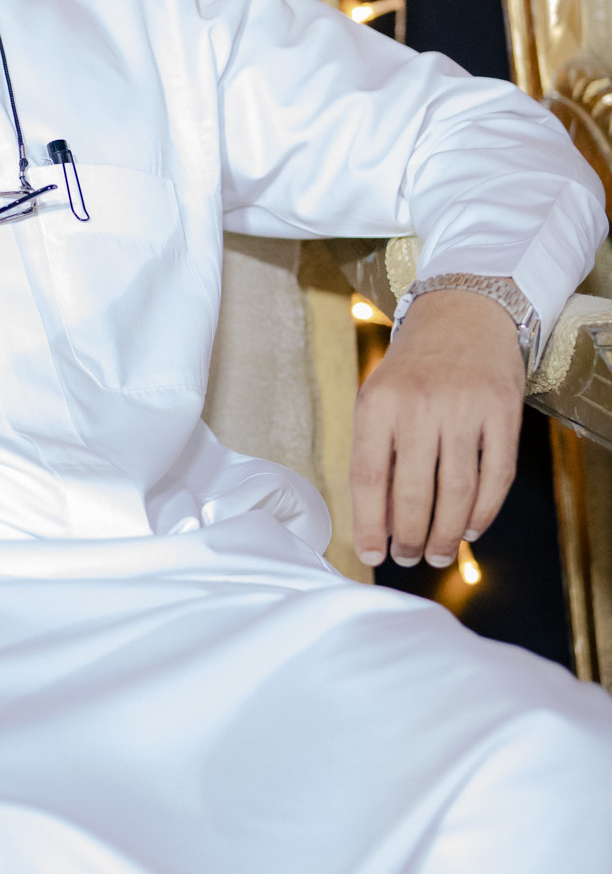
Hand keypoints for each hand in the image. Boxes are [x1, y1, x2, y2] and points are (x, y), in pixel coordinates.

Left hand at [351, 289, 525, 570]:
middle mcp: (420, 405)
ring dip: (447, 534)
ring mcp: (465, 408)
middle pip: (415, 493)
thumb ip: (374, 453)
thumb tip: (378, 523)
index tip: (373, 555)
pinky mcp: (503, 412)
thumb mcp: (377, 398)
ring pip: (457, 491)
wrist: (462, 315)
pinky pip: (496, 477)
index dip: (370, 525)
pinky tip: (470, 529)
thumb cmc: (412, 369)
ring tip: (438, 554)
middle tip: (409, 558)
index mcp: (378, 403)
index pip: (370, 478)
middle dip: (411, 538)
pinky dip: (484, 512)